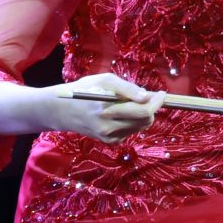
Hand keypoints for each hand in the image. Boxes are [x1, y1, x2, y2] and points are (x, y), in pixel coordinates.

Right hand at [43, 72, 163, 141]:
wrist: (62, 111)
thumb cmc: (82, 91)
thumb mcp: (102, 80)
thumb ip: (126, 88)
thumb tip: (146, 96)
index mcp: (106, 109)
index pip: (142, 110)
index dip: (156, 102)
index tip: (161, 93)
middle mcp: (108, 127)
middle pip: (145, 120)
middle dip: (151, 108)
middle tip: (150, 96)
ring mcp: (109, 137)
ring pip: (140, 126)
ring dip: (142, 114)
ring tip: (132, 103)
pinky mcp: (110, 142)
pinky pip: (131, 131)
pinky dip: (133, 121)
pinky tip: (122, 114)